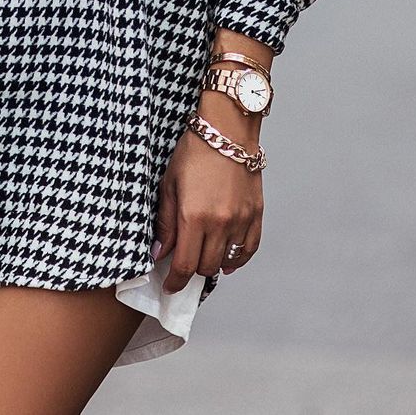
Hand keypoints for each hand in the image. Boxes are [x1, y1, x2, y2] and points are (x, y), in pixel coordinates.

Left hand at [151, 124, 263, 292]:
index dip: (175, 281)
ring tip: (202, 255)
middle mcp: (219, 223)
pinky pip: (249, 249)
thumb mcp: (169, 184)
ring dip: (212, 263)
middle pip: (205, 267)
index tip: (170, 286)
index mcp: (194, 216)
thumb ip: (165, 223)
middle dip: (191, 270)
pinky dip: (237, 259)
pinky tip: (227, 259)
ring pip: (226, 261)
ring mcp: (240, 220)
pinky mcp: (255, 214)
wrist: (226, 130)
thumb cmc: (195, 151)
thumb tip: (160, 252)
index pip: (184, 265)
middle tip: (182, 262)